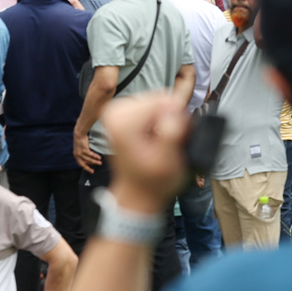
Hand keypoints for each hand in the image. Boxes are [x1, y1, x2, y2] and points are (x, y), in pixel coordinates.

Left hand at [73, 131, 100, 173]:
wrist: (79, 134)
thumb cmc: (80, 141)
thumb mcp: (80, 149)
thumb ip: (83, 154)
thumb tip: (89, 160)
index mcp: (75, 155)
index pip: (80, 164)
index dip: (85, 167)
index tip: (90, 170)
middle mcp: (77, 155)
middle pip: (83, 164)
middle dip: (88, 168)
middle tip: (93, 171)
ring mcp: (80, 152)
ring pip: (89, 159)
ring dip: (95, 161)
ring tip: (100, 163)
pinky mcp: (84, 149)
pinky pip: (91, 154)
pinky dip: (96, 156)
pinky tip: (99, 157)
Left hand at [100, 92, 191, 212]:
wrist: (138, 192)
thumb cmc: (152, 182)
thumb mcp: (167, 162)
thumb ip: (171, 134)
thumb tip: (175, 111)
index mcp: (121, 121)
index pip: (162, 101)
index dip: (176, 118)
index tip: (173, 139)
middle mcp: (115, 112)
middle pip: (159, 98)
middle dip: (170, 117)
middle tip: (168, 142)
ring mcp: (117, 111)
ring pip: (158, 100)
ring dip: (166, 118)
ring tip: (161, 141)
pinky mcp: (123, 112)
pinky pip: (152, 105)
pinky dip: (160, 118)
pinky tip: (156, 136)